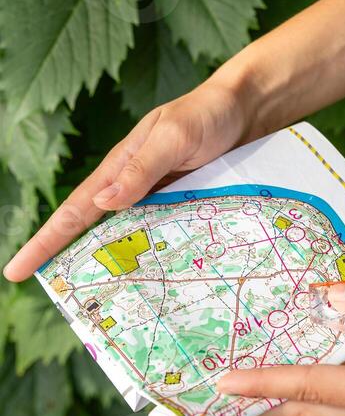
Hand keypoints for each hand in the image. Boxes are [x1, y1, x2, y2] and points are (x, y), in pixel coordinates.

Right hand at [3, 66, 253, 281]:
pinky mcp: (192, 207)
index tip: (16, 270)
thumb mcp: (172, 137)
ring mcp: (166, 201)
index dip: (46, 241)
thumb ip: (142, 168)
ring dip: (126, 269)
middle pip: (101, 233)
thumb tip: (102, 202)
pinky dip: (164, 260)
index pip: (76, 210)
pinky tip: (166, 286)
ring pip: (137, 242)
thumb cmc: (206, 114)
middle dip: (79, 265)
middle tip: (64, 301)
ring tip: (114, 306)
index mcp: (122, 169)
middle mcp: (139, 189)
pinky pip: (172, 239)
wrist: (250, 109)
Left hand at [219, 280, 344, 415]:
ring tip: (256, 376)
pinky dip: (331, 382)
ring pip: (335, 408)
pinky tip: (313, 360)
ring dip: (297, 393)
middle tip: (224, 393)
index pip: (316, 387)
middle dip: (268, 402)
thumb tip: (326, 300)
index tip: (224, 383)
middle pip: (315, 412)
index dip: (267, 382)